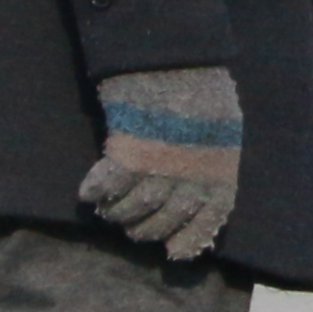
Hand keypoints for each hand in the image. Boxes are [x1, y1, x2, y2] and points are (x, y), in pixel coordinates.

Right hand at [78, 66, 243, 261]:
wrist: (180, 59)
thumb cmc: (204, 88)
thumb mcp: (225, 126)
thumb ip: (213, 157)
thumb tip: (198, 185)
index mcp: (221, 172)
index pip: (207, 221)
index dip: (188, 239)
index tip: (172, 252)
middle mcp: (192, 177)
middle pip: (165, 220)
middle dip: (145, 230)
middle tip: (130, 229)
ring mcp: (161, 167)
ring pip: (135, 208)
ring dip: (119, 214)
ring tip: (109, 211)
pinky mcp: (130, 151)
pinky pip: (109, 184)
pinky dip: (96, 191)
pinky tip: (87, 192)